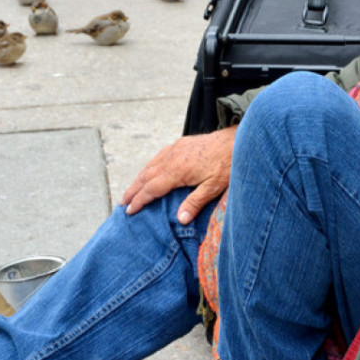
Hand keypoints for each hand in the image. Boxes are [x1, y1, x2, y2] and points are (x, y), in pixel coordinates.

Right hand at [121, 126, 236, 222]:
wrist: (237, 140)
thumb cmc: (227, 164)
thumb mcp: (213, 187)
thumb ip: (195, 203)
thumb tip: (179, 219)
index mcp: (177, 171)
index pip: (152, 188)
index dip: (139, 200)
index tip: (129, 210)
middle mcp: (172, 158)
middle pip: (146, 176)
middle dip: (133, 190)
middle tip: (122, 203)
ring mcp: (175, 149)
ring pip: (150, 165)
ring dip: (139, 178)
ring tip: (131, 190)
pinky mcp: (181, 144)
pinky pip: (159, 156)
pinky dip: (149, 166)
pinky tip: (149, 171)